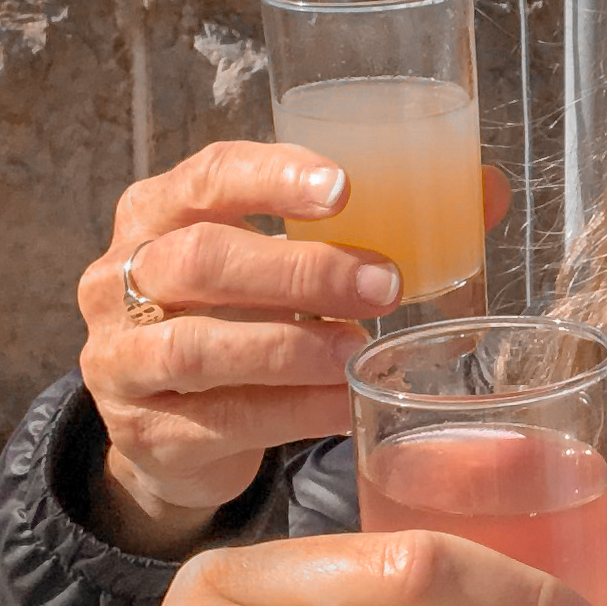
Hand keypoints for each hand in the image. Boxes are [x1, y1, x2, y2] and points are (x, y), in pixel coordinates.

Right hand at [78, 143, 512, 551]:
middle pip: (202, 259)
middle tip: (384, 284)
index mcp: (156, 212)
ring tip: (360, 350)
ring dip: (291, 346)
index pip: (208, 177)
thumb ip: (373, 225)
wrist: (170, 424)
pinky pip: (219, 418)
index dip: (273, 178)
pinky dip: (291, 410)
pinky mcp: (143, 428)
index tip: (344, 188)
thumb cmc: (244, 316)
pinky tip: (346, 404)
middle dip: (301, 270)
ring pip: (198, 345)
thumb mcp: (284, 262)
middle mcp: (118, 276)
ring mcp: (119, 356)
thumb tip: (488, 191)